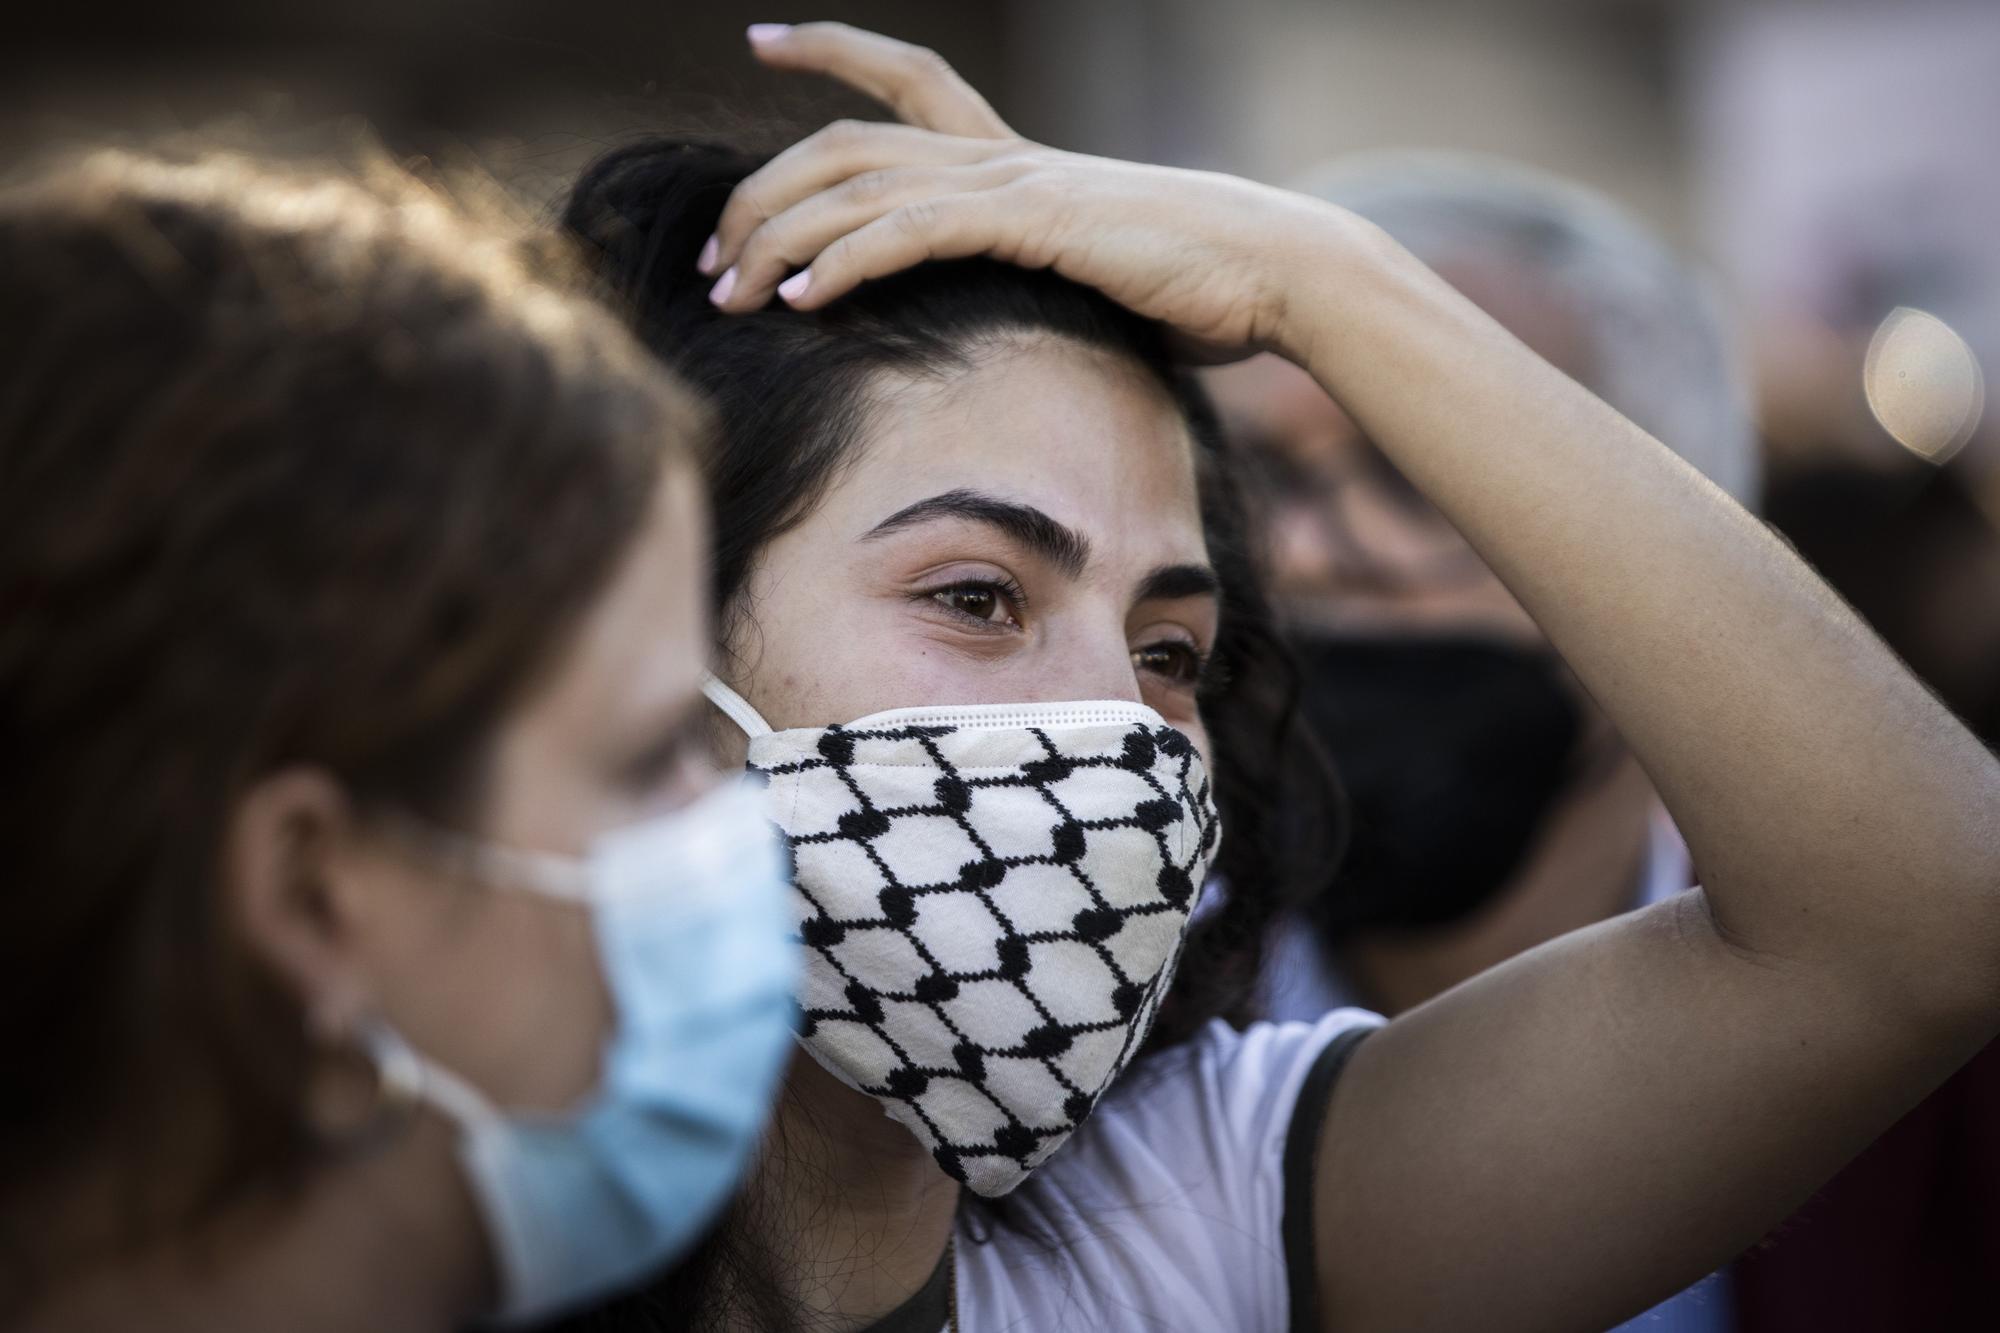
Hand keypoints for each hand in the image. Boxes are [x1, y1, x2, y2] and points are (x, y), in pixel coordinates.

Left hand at [701, 21, 1358, 359]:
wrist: (1273, 271)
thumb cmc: (1197, 287)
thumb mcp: (1092, 280)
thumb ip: (1033, 285)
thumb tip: (1005, 328)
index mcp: (1009, 160)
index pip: (904, 78)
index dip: (831, 49)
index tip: (765, 39)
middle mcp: (998, 156)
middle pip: (843, 145)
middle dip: (759, 192)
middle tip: (708, 253)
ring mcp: (1012, 182)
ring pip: (857, 186)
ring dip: (777, 237)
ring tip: (726, 289)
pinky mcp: (1031, 221)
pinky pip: (911, 231)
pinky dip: (844, 259)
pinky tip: (799, 295)